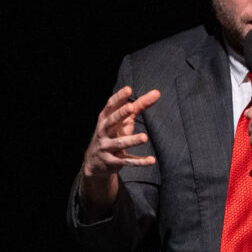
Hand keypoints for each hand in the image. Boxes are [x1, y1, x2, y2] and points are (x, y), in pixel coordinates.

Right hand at [78, 85, 161, 212]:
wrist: (95, 162)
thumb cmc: (113, 134)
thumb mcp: (123, 120)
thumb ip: (139, 106)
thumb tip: (157, 93)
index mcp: (105, 119)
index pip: (111, 106)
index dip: (119, 98)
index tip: (128, 89)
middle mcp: (104, 132)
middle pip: (112, 122)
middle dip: (120, 114)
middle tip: (131, 107)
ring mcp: (107, 147)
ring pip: (120, 143)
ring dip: (132, 140)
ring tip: (145, 137)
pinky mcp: (113, 162)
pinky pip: (127, 161)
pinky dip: (139, 161)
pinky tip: (151, 160)